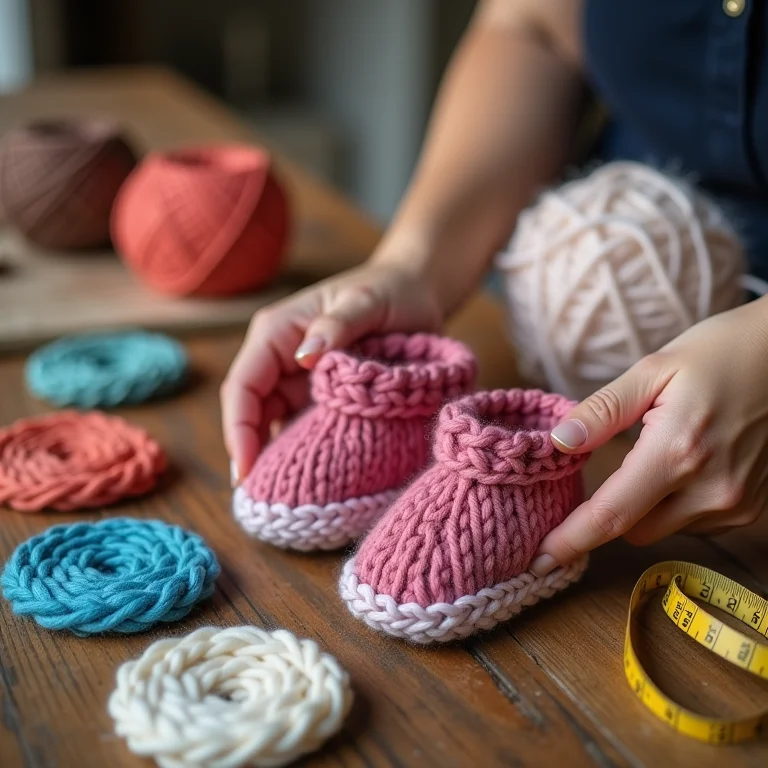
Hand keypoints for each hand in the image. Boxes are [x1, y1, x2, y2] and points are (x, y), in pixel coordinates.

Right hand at [221, 262, 441, 482]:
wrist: (417, 293)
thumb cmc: (391, 291)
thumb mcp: (367, 301)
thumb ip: (338, 325)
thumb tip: (305, 356)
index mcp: (277, 333)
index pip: (243, 386)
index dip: (238, 430)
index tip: (247, 471)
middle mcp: (281, 358)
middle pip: (252, 412)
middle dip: (252, 454)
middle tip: (265, 499)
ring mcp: (299, 379)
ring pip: (273, 425)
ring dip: (277, 457)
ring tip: (287, 498)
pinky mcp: (321, 395)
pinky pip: (303, 426)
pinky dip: (305, 450)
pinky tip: (315, 479)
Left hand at [530, 298, 767, 576]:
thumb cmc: (718, 353)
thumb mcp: (653, 370)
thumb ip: (603, 411)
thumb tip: (558, 442)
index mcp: (677, 452)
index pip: (611, 514)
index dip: (570, 541)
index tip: (538, 560)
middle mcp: (711, 489)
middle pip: (634, 530)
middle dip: (610, 510)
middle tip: (610, 466)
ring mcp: (738, 503)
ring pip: (664, 529)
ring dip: (646, 506)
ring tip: (659, 453)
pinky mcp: (752, 508)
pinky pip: (694, 524)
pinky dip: (675, 504)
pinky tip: (684, 464)